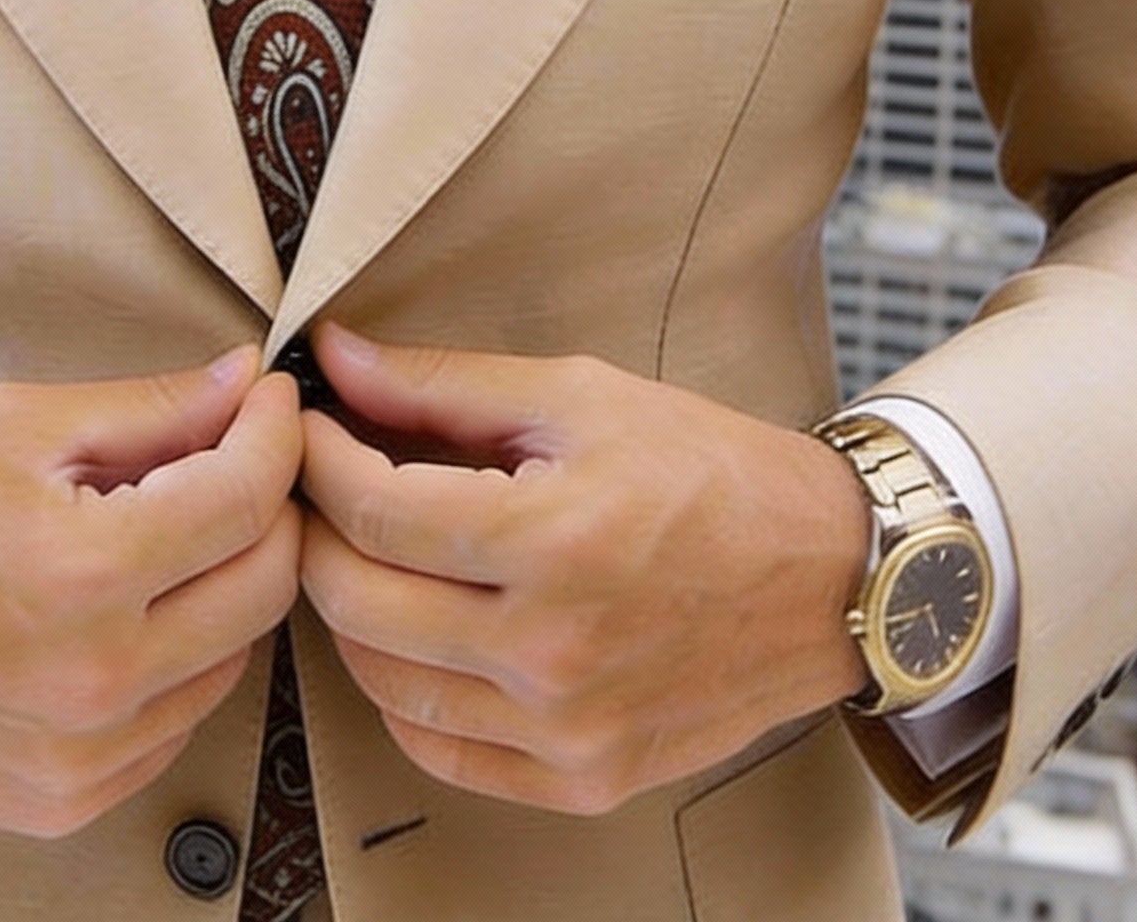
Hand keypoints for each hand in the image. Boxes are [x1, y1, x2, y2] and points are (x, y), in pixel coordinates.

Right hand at [0, 349, 302, 836]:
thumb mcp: (15, 426)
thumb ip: (148, 409)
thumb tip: (241, 384)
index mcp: (81, 572)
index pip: (246, 498)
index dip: (275, 433)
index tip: (269, 402)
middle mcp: (95, 680)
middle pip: (266, 584)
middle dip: (269, 504)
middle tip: (235, 456)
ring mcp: (84, 757)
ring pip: (235, 656)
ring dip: (226, 582)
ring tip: (167, 531)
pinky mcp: (67, 801)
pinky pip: (179, 720)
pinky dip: (180, 657)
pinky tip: (129, 608)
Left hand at [297, 325, 870, 816]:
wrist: (830, 574)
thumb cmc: (709, 470)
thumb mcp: (579, 396)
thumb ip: (442, 385)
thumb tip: (335, 358)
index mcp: (552, 542)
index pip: (373, 510)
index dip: (317, 459)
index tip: (306, 426)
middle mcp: (552, 652)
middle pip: (357, 601)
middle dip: (316, 530)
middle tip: (317, 484)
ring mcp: (567, 730)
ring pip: (383, 683)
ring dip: (349, 610)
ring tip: (363, 550)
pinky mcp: (584, 779)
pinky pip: (440, 752)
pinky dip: (402, 693)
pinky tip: (412, 633)